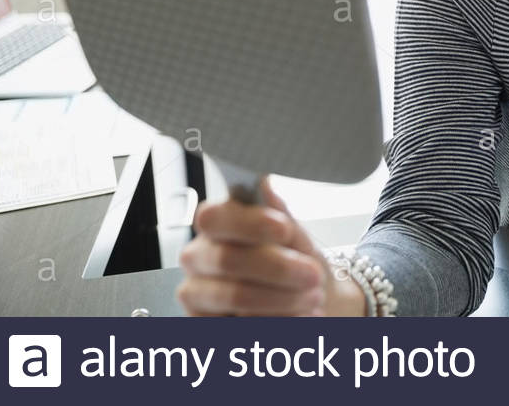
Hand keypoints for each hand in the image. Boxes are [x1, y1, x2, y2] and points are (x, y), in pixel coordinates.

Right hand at [175, 177, 363, 315]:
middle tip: (312, 275)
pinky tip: (299, 318)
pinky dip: (277, 323)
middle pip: (228, 260)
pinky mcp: (203, 327)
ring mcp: (196, 294)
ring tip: (313, 299)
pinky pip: (237, 328)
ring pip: (235, 297)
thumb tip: (262, 182)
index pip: (214, 217)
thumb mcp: (294, 234)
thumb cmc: (296, 260)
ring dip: (282, 299)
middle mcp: (197, 257)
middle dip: (278, 268)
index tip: (284, 229)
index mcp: (216, 225)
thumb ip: (277, 211)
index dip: (249, 223)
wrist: (311, 299)